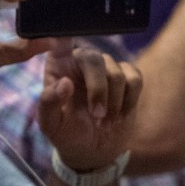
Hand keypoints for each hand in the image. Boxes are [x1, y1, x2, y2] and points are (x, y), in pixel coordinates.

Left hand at [37, 41, 141, 172]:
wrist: (93, 150)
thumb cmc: (66, 133)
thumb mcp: (51, 124)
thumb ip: (50, 103)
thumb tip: (64, 83)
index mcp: (58, 67)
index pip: (58, 40)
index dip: (62, 35)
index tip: (61, 40)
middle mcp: (81, 61)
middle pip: (94, 58)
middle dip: (98, 89)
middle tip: (97, 115)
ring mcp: (106, 68)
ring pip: (116, 71)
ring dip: (113, 102)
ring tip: (105, 123)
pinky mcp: (127, 77)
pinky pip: (134, 79)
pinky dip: (129, 100)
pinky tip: (119, 115)